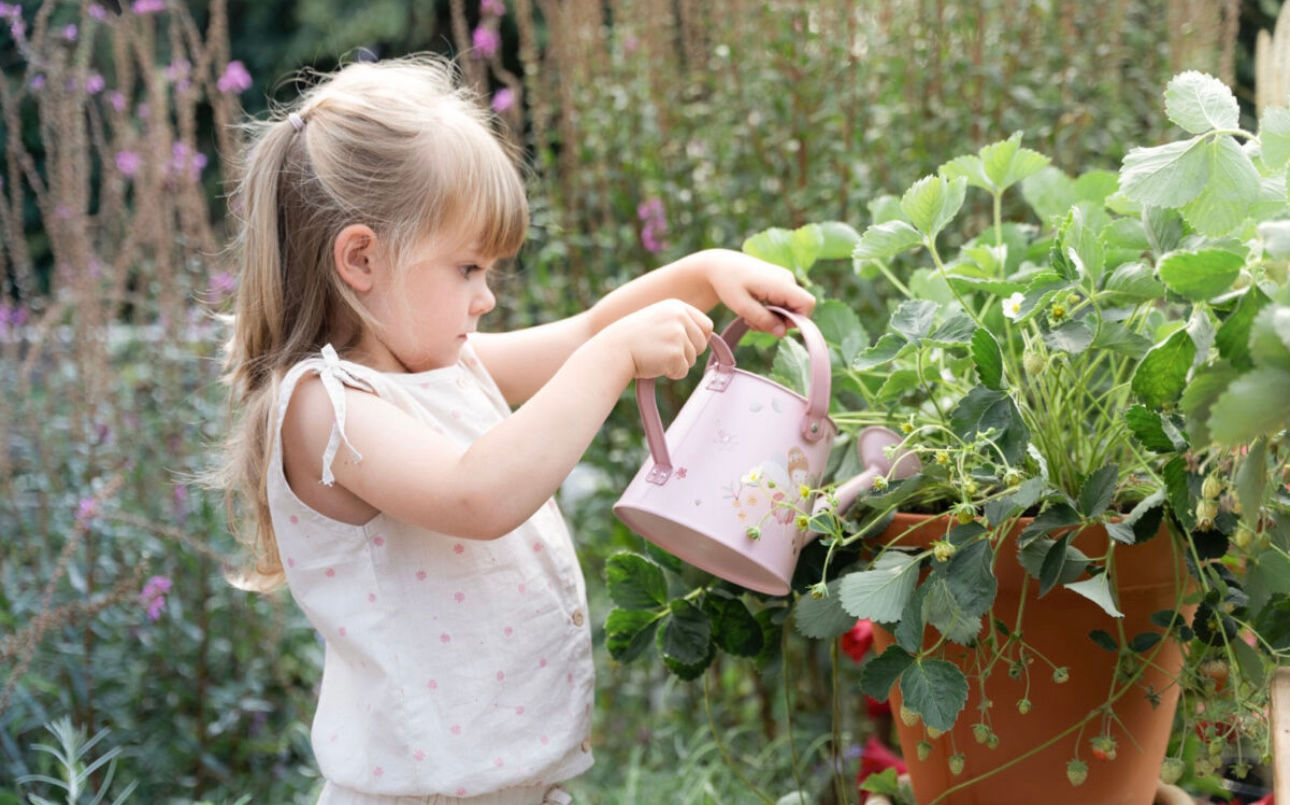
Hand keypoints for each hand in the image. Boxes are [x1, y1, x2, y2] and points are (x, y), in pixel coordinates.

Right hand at [598, 299, 712, 379]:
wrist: (613, 350)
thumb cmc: (632, 339)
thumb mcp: (657, 320)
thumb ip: (679, 324)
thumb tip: (706, 337)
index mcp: (676, 306)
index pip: (706, 325)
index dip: (697, 339)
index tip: (682, 344)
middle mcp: (680, 317)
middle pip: (703, 343)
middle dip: (688, 353)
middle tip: (664, 352)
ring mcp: (678, 334)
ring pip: (692, 359)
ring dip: (677, 363)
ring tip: (655, 356)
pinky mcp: (675, 353)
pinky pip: (683, 371)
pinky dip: (670, 373)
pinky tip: (653, 363)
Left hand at [702, 249, 815, 335]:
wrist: (720, 265)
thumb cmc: (727, 283)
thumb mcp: (742, 306)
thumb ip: (763, 320)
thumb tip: (782, 333)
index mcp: (781, 282)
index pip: (807, 303)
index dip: (797, 320)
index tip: (775, 326)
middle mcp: (787, 279)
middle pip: (797, 309)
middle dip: (779, 322)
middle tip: (754, 325)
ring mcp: (784, 279)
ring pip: (789, 308)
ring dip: (771, 318)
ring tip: (750, 318)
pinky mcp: (779, 282)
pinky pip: (783, 302)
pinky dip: (770, 311)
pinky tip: (753, 310)